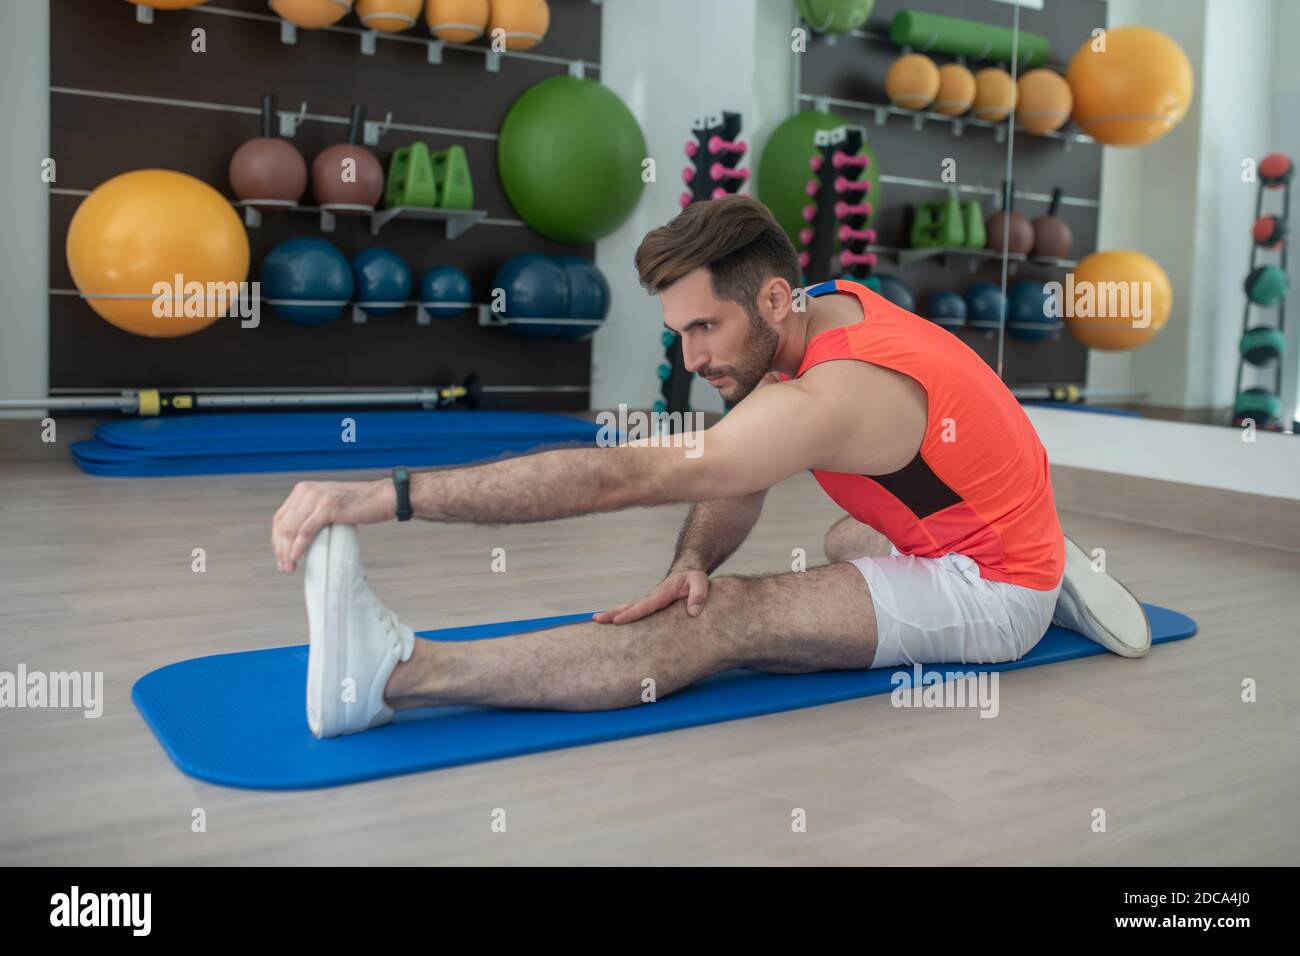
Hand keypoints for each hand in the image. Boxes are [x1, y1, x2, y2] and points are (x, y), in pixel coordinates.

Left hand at [271, 479, 393, 572]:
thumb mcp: (329, 505)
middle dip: (280, 549)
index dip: (277, 540)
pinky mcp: (328, 507)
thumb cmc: (360, 505)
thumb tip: (298, 539)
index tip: (281, 557)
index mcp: (303, 490)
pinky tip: (296, 558)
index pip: (280, 518)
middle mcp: (306, 491)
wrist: (383, 497)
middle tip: (284, 568)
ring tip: (289, 568)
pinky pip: (306, 530)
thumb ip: (313, 514)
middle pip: (282, 525)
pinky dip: (298, 546)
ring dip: (287, 551)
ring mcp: (316, 497)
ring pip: (291, 529)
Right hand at [593, 565, 710, 624]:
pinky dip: (622, 616)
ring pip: (629, 607)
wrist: (688, 571)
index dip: (631, 613)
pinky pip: (635, 611)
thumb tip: (692, 612)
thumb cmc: (693, 577)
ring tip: (597, 620)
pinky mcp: (650, 605)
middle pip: (630, 606)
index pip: (645, 605)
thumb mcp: (700, 582)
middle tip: (597, 619)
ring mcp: (650, 601)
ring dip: (613, 614)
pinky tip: (613, 624)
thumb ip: (698, 595)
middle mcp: (652, 597)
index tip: (618, 620)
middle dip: (613, 613)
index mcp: (662, 593)